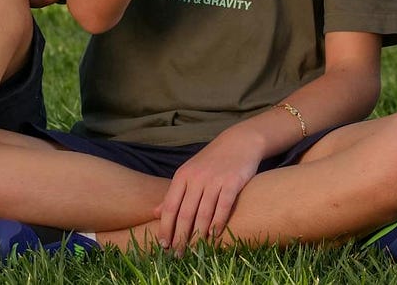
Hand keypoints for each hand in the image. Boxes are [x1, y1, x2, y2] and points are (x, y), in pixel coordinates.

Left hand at [155, 130, 265, 251]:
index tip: (163, 245)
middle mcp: (197, 178)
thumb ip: (175, 192)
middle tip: (178, 255)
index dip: (166, 227)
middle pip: (185, 213)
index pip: (170, 206)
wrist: (240, 141)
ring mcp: (215, 180)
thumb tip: (156, 213)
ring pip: (204, 213)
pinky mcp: (233, 182)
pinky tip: (214, 236)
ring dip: (198, 235)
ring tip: (195, 251)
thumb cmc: (212, 160)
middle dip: (180, 237)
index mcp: (183, 176)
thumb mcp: (190, 172)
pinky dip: (218, 223)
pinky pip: (223, 207)